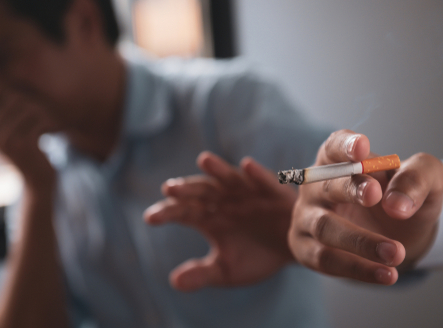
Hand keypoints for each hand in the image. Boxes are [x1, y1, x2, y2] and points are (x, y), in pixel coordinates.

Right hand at [0, 88, 59, 188]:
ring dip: (46, 109)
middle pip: (14, 96)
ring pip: (28, 106)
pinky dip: (52, 121)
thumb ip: (8, 107)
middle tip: (50, 106)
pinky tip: (59, 127)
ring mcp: (5, 139)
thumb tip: (6, 77)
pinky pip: (39, 121)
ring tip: (55, 116)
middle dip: (35, 97)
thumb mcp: (13, 130)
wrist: (37, 181)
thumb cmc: (29, 150)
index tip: (34, 94)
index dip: (17, 87)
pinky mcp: (23, 145)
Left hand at [144, 152, 295, 291]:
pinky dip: (257, 174)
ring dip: (218, 169)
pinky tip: (247, 166)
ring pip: (229, 178)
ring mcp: (247, 193)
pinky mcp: (272, 192)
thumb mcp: (226, 270)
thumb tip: (173, 282)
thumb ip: (202, 274)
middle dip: (187, 189)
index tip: (150, 218)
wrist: (291, 252)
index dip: (167, 212)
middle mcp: (224, 200)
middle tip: (170, 189)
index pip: (183, 212)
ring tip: (204, 159)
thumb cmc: (256, 257)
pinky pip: (264, 182)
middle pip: (201, 191)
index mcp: (209, 217)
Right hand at [289, 130, 442, 284]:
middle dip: (350, 189)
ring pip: (324, 226)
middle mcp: (315, 186)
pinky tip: (386, 273)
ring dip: (360, 241)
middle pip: (326, 184)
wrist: (391, 235)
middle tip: (375, 195)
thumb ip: (417, 178)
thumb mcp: (422, 181)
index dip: (345, 146)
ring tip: (396, 252)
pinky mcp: (304, 247)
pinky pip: (325, 259)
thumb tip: (397, 204)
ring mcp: (305, 216)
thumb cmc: (398, 198)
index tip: (362, 148)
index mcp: (338, 160)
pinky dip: (356, 268)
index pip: (334, 146)